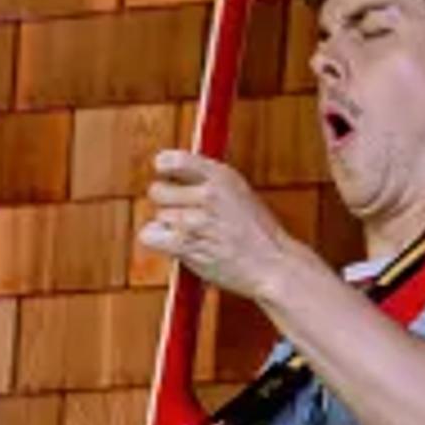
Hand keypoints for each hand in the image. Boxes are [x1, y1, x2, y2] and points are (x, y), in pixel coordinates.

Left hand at [136, 152, 295, 304]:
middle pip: (158, 191)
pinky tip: (176, 245)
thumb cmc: (259, 233)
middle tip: (182, 214)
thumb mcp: (239, 192)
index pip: (174, 160)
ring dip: (168, 227)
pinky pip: (151, 236)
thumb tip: (175, 173)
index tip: (165, 173)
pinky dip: (158, 241)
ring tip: (192, 235)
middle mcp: (208, 195)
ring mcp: (197, 220)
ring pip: (158, 216)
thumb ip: (208, 180)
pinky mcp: (188, 244)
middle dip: (165, 203)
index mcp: (222, 176)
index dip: (164, 167)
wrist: (273, 264)